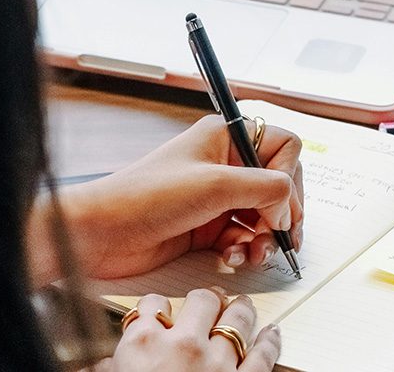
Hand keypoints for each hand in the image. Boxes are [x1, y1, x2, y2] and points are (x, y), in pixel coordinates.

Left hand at [28, 115, 303, 281]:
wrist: (104, 233)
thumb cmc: (147, 196)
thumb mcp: (215, 185)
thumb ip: (265, 188)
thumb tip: (289, 204)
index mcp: (226, 136)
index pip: (282, 145)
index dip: (288, 175)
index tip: (278, 203)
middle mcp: (226, 162)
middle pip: (279, 183)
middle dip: (282, 212)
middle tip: (279, 235)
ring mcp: (218, 195)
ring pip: (265, 213)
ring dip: (266, 236)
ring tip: (255, 252)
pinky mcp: (209, 225)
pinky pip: (245, 235)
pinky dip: (247, 249)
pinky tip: (234, 258)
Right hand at [96, 289, 280, 371]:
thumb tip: (100, 368)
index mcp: (143, 345)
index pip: (152, 305)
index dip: (157, 306)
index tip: (160, 310)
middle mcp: (182, 345)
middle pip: (201, 302)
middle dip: (206, 300)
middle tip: (209, 303)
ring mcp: (217, 363)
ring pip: (236, 319)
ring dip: (240, 311)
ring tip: (241, 307)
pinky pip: (263, 355)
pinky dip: (271, 341)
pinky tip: (272, 334)